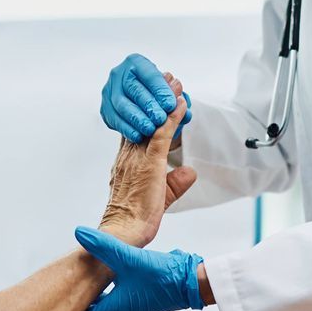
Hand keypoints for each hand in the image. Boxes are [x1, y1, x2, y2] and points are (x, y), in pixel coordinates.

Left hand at [55, 226, 203, 310]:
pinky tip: (96, 283)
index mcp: (113, 310)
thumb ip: (102, 246)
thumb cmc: (162, 276)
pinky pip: (112, 301)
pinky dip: (99, 296)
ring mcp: (131, 307)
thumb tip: (78, 233)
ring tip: (66, 298)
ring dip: (84, 306)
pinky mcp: (140, 298)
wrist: (192, 283)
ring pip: (100, 309)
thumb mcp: (128, 258)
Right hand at [100, 53, 191, 143]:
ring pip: (122, 105)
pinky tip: (137, 135)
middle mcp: (119, 74)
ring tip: (150, 129)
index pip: (150, 75)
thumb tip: (182, 101)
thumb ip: (176, 98)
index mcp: (136, 63)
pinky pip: (113, 119)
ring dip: (137, 118)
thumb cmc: (159, 95)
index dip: (161, 90)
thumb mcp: (169, 93)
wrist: (143, 103)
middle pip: (134, 89)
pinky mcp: (104, 108)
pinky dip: (126, 128)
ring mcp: (109, 91)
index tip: (171, 104)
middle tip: (161, 118)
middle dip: (148, 105)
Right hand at [100, 95, 195, 245]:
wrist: (122, 233)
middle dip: (154, 98)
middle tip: (165, 77)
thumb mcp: (160, 197)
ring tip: (173, 80)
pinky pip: (162, 134)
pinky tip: (180, 103)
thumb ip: (174, 183)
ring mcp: (137, 159)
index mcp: (126, 162)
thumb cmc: (134, 220)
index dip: (147, 112)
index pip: (138, 130)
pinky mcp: (149, 164)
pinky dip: (172, 117)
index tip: (156, 96)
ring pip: (152, 122)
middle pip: (144, 119)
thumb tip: (189, 172)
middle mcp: (128, 156)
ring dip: (164, 100)